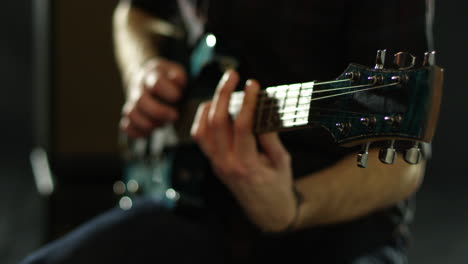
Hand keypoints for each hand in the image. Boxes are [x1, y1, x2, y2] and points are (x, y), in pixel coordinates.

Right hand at [120, 58, 186, 137]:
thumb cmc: (166, 78)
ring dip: (148, 123)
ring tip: (162, 124)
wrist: (145, 78)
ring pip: (132, 114)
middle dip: (159, 112)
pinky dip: (136, 132)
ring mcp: (132, 102)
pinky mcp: (130, 116)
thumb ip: (178, 76)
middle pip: (141, 100)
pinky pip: (126, 126)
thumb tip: (177, 80)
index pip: (156, 83)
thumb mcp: (174, 71)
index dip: (168, 92)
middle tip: (174, 116)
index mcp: (151, 75)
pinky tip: (149, 132)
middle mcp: (138, 88)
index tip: (177, 97)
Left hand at [191, 70, 297, 231]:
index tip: (254, 84)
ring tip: (223, 89)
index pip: (242, 126)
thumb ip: (270, 137)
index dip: (247, 101)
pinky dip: (203, 119)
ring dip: (210, 104)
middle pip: (217, 122)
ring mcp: (215, 163)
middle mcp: (225, 163)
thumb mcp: (281, 161)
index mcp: (246, 164)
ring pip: (202, 128)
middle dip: (223, 94)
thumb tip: (263, 109)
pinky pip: (200, 137)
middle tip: (234, 75)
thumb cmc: (277, 185)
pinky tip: (214, 107)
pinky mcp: (212, 161)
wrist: (266, 209)